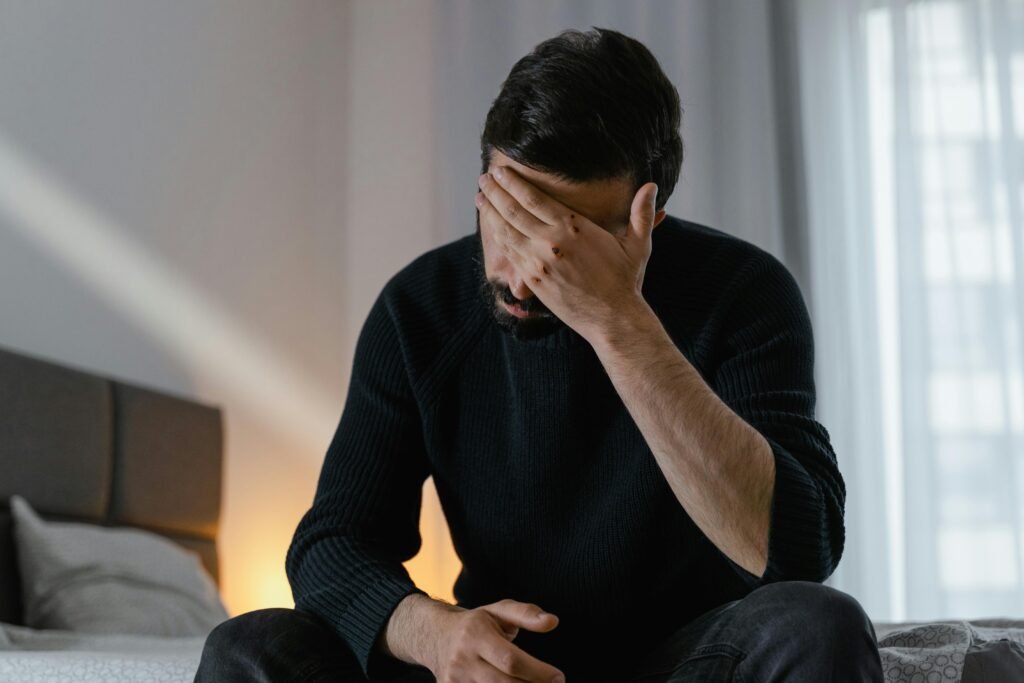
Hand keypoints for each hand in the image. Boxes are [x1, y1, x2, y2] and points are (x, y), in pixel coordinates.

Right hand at [428, 598, 564, 682]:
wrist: (435, 636)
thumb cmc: (476, 624)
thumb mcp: (499, 611)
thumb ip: (526, 614)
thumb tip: (553, 621)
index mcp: (475, 634)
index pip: (510, 660)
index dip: (538, 672)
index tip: (559, 677)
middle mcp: (462, 659)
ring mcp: (454, 681)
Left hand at [475, 166, 661, 342]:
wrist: (613, 318)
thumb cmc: (625, 280)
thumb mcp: (637, 244)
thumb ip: (641, 213)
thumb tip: (652, 185)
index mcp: (573, 227)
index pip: (533, 198)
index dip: (513, 183)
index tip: (500, 172)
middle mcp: (551, 242)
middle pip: (513, 210)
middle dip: (495, 192)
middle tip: (483, 179)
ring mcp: (538, 262)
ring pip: (506, 231)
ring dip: (490, 212)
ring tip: (480, 198)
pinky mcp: (533, 281)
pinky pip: (510, 254)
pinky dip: (497, 237)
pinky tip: (491, 227)